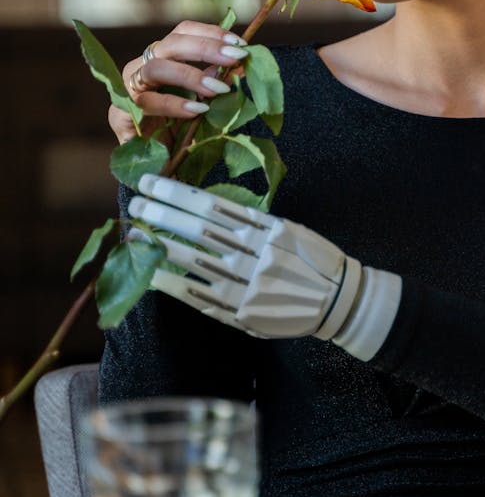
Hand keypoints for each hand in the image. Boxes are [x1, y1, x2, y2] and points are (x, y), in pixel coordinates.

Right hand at [110, 21, 250, 144]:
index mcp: (160, 58)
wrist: (148, 162)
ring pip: (156, 68)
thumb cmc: (176, 127)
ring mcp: (129, 88)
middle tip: (235, 57)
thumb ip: (216, 83)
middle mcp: (142, 66)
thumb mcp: (201, 102)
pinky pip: (147, 102)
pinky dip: (175, 105)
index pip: (183, 32)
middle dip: (206, 48)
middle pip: (170, 44)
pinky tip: (197, 111)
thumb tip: (242, 66)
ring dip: (190, 75)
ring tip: (218, 89)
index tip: (239, 43)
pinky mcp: (120, 113)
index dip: (210, 33)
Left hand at [129, 175, 401, 359]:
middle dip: (163, 214)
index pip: (213, 205)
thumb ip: (252, 222)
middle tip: (135, 202)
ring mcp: (248, 285)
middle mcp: (256, 255)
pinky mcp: (243, 313)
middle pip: (199, 229)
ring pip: (196, 261)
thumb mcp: (288, 229)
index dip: (178, 194)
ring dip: (160, 246)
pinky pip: (201, 297)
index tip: (151, 183)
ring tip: (134, 234)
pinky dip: (174, 285)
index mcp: (267, 229)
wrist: (338, 301)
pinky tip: (152, 274)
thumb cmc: (313, 260)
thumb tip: (208, 209)